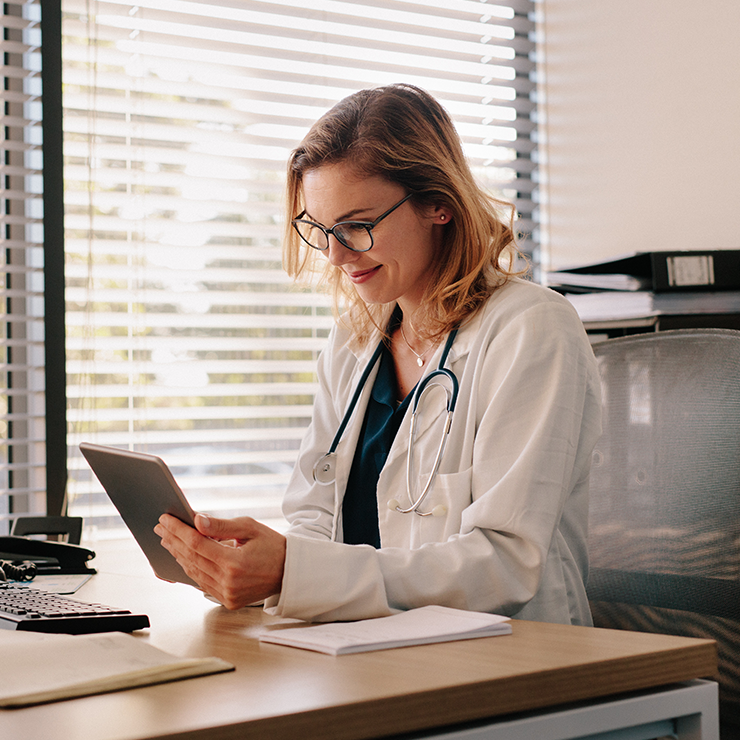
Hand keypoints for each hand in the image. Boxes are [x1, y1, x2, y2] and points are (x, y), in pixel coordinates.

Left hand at [154, 513, 285, 609]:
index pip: (197, 544)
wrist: (290, 572)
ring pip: (193, 572)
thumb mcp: (250, 528)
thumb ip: (221, 526)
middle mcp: (228, 582)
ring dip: (178, 555)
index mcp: (234, 563)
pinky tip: (182, 556)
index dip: (178, 530)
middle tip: (160, 527)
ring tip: (167, 540)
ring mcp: (227, 594)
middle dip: (173, 540)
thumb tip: (197, 521)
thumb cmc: (272, 546)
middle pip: (191, 558)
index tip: (165, 519)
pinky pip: (202, 583)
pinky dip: (190, 568)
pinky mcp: (227, 600)